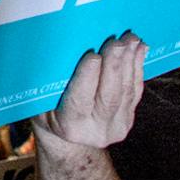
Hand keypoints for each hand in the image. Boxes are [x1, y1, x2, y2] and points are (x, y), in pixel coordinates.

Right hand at [35, 32, 145, 149]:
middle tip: (117, 41)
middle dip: (114, 65)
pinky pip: (135, 90)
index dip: (87, 77)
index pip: (80, 100)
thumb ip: (46, 83)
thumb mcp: (40, 102)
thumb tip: (51, 50)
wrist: (67, 140)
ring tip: (130, 39)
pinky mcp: (128, 119)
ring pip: (126, 91)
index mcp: (69, 126)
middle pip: (108, 95)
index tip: (93, 55)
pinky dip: (138, 67)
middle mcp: (96, 130)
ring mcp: (116, 126)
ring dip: (129, 62)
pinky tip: (139, 49)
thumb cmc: (47, 111)